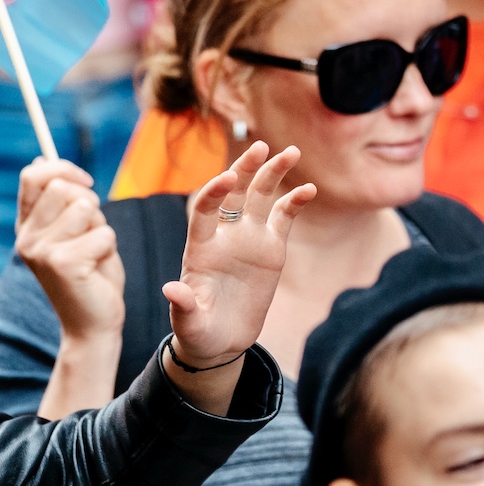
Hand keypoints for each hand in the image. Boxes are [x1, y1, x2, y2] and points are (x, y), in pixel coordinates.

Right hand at [15, 159, 123, 344]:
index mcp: (27, 226)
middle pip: (63, 188)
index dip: (63, 169)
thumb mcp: (73, 232)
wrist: (92, 323)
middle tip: (94, 230)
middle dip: (91, 202)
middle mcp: (27, 237)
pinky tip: (98, 267)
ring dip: (101, 227)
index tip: (87, 182)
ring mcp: (41, 250)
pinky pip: (104, 234)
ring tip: (95, 251)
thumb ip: (61, 202)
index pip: (33, 177)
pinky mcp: (63, 263)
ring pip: (85, 208)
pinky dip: (110, 247)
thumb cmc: (90, 275)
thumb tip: (43, 161)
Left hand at [166, 143, 312, 370]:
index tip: (228, 180)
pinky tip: (309, 189)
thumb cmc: (199, 331)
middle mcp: (224, 236)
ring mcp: (248, 240)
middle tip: (261, 147)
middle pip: (234, 193)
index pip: (203, 210)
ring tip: (290, 152)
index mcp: (200, 248)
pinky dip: (295, 202)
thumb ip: (183, 305)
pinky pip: (283, 219)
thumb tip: (172, 289)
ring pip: (260, 197)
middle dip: (246, 168)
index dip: (214, 193)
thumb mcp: (189, 323)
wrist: (221, 339)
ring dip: (273, 173)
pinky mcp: (271, 249)